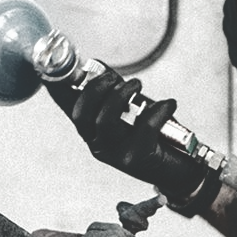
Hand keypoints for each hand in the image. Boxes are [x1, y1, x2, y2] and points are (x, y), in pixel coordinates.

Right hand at [45, 65, 216, 211]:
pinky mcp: (136, 159)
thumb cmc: (155, 136)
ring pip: (106, 121)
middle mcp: (98, 144)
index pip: (70, 108)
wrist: (178, 170)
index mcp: (92, 131)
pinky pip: (144, 128)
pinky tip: (169, 104)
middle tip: (114, 77)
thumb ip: (117, 94)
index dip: (58, 87)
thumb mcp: (132, 112)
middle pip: (82, 114)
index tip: (58, 66)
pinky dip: (159, 110)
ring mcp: (115, 154)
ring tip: (137, 84)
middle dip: (95, 88)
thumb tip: (103, 69)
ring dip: (121, 95)